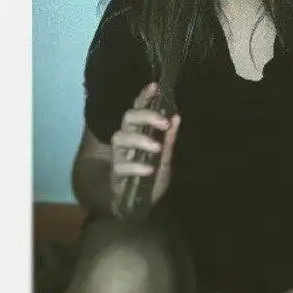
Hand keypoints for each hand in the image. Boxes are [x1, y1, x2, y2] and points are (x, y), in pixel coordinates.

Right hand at [110, 82, 180, 215]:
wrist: (142, 206)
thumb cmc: (153, 178)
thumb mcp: (167, 159)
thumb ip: (169, 140)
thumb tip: (177, 117)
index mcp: (139, 133)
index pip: (138, 110)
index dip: (143, 97)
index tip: (154, 86)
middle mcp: (127, 140)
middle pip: (128, 119)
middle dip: (145, 116)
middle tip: (164, 122)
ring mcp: (119, 156)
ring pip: (120, 138)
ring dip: (140, 140)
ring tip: (156, 147)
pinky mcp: (116, 174)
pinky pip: (121, 166)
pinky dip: (136, 166)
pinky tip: (149, 169)